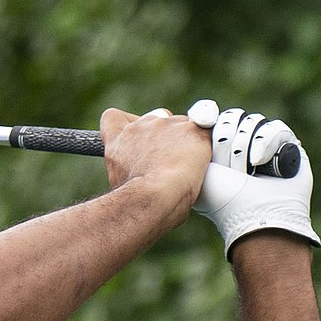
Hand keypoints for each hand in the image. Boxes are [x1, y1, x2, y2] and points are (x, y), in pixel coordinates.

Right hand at [101, 107, 210, 226]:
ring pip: (181, 124)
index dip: (127, 123)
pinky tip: (206, 159)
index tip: (137, 135)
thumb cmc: (137, 202)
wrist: (153, 198)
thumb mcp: (121, 183)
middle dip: (164, 135)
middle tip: (172, 158)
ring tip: (190, 165)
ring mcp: (165, 125)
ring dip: (186, 140)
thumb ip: (132, 169)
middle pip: (154, 119)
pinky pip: (205, 129)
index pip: (114, 118)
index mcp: (118, 143)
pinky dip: (206, 142)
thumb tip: (144, 178)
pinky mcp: (191, 129)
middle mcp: (138, 129)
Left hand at [189, 102, 320, 258]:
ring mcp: (264, 143)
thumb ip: (191, 141)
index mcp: (218, 147)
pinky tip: (260, 164)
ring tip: (246, 172)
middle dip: (226, 144)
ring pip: (252, 122)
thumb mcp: (198, 168)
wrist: (255, 213)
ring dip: (244, 150)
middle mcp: (241, 142)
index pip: (214, 116)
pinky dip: (265, 146)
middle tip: (229, 169)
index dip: (210, 121)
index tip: (206, 129)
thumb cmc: (223, 198)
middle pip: (232, 117)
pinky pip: (275, 129)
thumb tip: (196, 115)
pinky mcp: (288, 145)